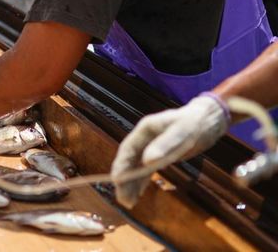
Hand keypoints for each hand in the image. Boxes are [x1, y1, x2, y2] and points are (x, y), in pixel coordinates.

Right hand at [111, 94, 229, 207]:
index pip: (128, 149)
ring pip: (136, 167)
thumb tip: (147, 161)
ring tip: (129, 202)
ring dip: (132, 183)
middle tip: (123, 199)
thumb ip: (164, 145)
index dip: (120, 165)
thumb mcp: (182, 132)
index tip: (116, 180)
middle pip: (129, 160)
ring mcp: (150, 147)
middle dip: (124, 179)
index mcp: (145, 130)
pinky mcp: (159, 155)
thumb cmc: (194, 123)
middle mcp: (144, 139)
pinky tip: (139, 193)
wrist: (207, 120)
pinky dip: (141, 181)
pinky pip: (146, 170)